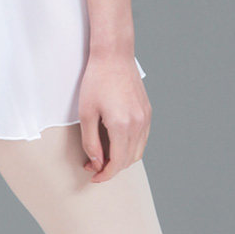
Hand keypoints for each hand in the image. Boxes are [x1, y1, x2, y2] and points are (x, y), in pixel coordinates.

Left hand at [78, 53, 150, 182]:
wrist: (113, 56)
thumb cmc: (96, 81)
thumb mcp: (86, 113)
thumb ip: (90, 141)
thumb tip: (96, 162)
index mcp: (122, 125)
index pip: (118, 162)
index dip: (105, 174)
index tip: (94, 177)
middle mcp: (138, 124)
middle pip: (129, 160)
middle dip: (111, 168)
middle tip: (93, 166)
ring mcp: (146, 118)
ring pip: (138, 151)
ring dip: (122, 158)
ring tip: (102, 155)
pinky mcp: (147, 112)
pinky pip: (142, 138)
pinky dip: (130, 146)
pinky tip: (115, 143)